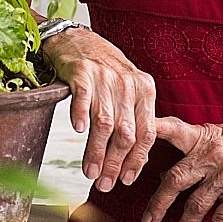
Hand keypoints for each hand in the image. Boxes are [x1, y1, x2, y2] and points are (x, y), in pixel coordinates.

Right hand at [42, 27, 158, 190]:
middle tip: (104, 183)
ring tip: (90, 172)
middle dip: (115, 164)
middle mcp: (127, 83)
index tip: (127, 180)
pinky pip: (83, 97)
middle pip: (126, 133)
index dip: (137, 160)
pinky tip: (78, 130)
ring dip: (96, 152)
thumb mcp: (127, 89)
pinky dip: (81, 114)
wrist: (76, 38)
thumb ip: (134, 118)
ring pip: (104, 123)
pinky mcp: (81, 71)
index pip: (146, 133)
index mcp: (144, 90)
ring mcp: (104, 77)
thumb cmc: (103, 68)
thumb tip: (134, 159)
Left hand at [141, 115, 222, 221]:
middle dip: (159, 203)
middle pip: (175, 180)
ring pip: (197, 204)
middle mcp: (209, 155)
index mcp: (199, 136)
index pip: (168, 130)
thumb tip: (167, 171)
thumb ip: (193, 148)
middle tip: (147, 220)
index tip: (125, 146)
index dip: (148, 134)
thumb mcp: (217, 133)